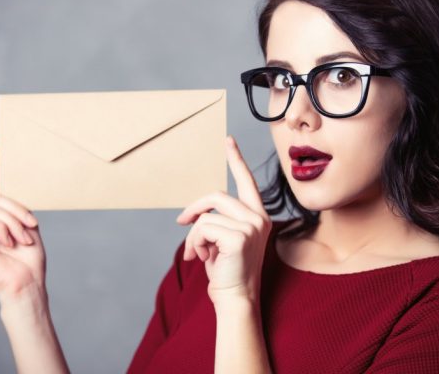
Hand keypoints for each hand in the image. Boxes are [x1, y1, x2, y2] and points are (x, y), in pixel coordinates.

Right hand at [0, 146, 46, 301]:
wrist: (27, 281)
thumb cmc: (30, 258)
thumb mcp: (28, 225)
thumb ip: (14, 207)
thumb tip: (2, 190)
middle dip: (17, 210)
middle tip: (31, 228)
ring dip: (13, 222)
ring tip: (21, 239)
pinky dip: (1, 229)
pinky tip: (7, 243)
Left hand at [176, 135, 271, 305]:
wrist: (234, 298)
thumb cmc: (227, 272)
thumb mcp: (223, 240)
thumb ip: (218, 221)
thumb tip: (195, 214)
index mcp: (258, 216)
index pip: (246, 182)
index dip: (237, 160)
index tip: (228, 141)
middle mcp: (259, 218)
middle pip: (216, 195)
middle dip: (194, 208)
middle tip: (180, 222)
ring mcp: (251, 226)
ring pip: (206, 215)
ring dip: (194, 235)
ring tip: (197, 253)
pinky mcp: (239, 236)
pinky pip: (202, 228)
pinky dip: (194, 243)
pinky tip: (201, 258)